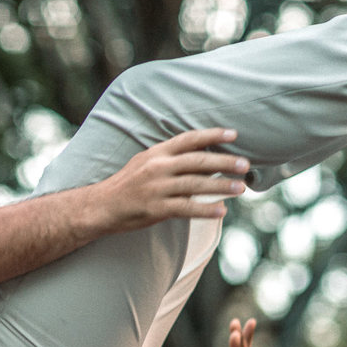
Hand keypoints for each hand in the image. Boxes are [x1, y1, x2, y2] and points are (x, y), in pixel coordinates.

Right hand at [95, 128, 248, 230]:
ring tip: (241, 188)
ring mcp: (157, 188)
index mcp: (157, 153)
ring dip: (221, 186)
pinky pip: (186, 208)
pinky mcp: (156, 209)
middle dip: (224, 162)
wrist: (101, 207)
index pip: (189, 140)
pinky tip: (221, 211)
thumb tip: (200, 156)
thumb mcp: (144, 162)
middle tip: (245, 164)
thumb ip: (170, 158)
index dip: (212, 136)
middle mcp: (158, 168)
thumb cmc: (127, 185)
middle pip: (198, 161)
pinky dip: (206, 209)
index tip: (233, 135)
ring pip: (196, 185)